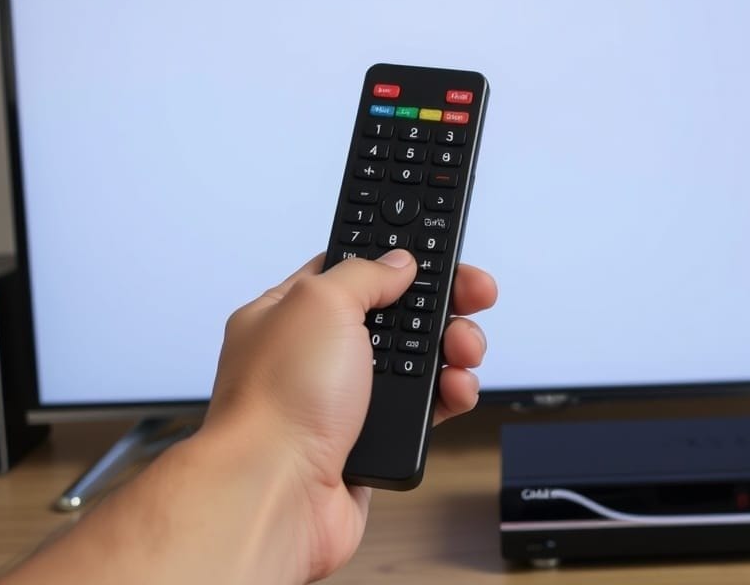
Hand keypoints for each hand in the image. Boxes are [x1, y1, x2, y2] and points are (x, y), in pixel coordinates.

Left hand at [202, 249, 496, 579]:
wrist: (276, 495)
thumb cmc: (275, 406)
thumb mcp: (321, 303)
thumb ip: (365, 274)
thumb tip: (397, 263)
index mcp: (291, 312)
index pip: (355, 269)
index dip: (399, 259)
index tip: (441, 254)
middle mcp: (316, 354)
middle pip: (396, 314)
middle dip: (441, 305)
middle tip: (473, 297)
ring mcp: (344, 399)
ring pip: (417, 362)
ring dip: (451, 350)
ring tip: (463, 350)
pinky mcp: (370, 438)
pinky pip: (422, 409)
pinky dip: (447, 397)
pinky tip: (455, 390)